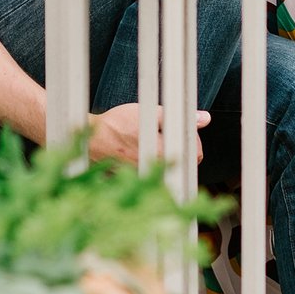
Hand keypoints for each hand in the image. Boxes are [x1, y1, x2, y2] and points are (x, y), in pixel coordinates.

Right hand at [88, 103, 209, 167]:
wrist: (91, 140)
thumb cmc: (115, 126)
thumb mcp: (148, 113)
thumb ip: (178, 116)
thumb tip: (204, 118)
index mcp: (164, 154)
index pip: (196, 152)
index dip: (191, 137)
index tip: (179, 127)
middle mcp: (159, 171)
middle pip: (185, 162)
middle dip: (180, 145)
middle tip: (165, 131)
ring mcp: (150, 177)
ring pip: (172, 165)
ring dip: (167, 152)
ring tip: (151, 139)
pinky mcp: (141, 180)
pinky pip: (158, 171)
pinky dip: (155, 159)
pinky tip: (142, 148)